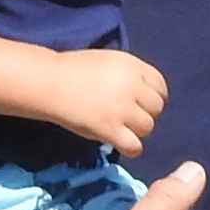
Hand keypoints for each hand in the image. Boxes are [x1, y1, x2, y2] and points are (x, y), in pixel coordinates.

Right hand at [44, 48, 166, 153]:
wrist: (49, 82)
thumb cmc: (74, 70)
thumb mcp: (109, 62)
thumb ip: (130, 75)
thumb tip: (147, 95)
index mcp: (132, 66)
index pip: (160, 86)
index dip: (153, 97)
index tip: (141, 104)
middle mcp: (131, 86)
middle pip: (157, 108)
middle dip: (144, 113)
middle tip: (126, 117)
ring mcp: (121, 108)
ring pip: (148, 127)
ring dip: (136, 131)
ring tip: (120, 128)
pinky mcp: (109, 128)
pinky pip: (134, 146)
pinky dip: (130, 148)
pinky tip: (119, 142)